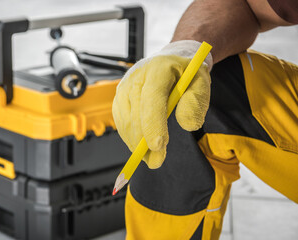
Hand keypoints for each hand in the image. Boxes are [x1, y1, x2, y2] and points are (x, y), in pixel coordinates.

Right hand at [112, 40, 212, 168]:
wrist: (169, 62)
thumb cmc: (186, 75)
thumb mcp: (201, 83)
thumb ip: (196, 102)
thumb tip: (188, 125)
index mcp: (158, 69)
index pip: (152, 98)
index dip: (153, 123)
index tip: (158, 146)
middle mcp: (136, 76)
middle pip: (136, 113)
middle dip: (145, 141)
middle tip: (157, 161)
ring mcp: (124, 86)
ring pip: (125, 120)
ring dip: (135, 143)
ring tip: (150, 159)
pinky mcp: (118, 97)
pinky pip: (121, 121)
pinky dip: (129, 137)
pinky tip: (140, 147)